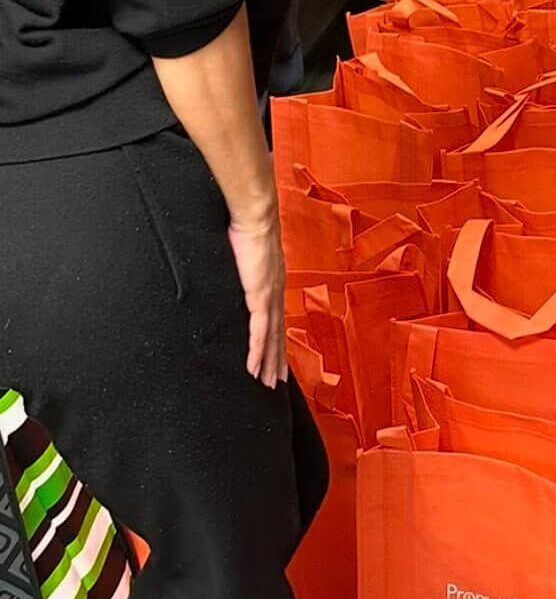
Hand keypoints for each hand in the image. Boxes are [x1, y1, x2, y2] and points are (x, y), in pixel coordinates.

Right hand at [228, 210, 286, 387]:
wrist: (255, 216)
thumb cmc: (248, 227)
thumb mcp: (245, 253)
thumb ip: (243, 267)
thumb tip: (235, 272)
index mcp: (272, 282)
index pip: (275, 318)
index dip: (276, 340)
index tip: (276, 356)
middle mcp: (275, 293)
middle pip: (278, 334)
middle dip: (277, 359)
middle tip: (276, 381)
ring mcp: (269, 297)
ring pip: (271, 339)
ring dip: (268, 362)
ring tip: (268, 382)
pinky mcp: (260, 297)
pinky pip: (259, 332)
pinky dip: (257, 352)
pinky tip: (254, 368)